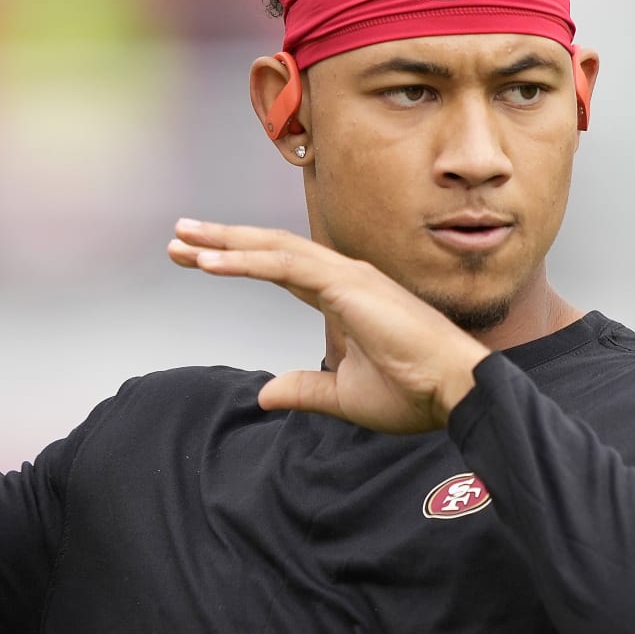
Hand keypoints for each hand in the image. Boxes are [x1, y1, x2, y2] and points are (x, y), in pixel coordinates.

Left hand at [168, 220, 490, 432]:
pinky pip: (284, 267)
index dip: (238, 261)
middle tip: (179, 237)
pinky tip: (210, 263)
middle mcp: (344, 276)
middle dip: (221, 242)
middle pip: (270, 250)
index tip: (197, 260)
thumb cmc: (415, 393)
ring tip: (183, 240)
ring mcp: (347, 276)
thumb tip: (266, 393)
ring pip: (273, 249)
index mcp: (345, 296)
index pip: (281, 270)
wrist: (456, 392)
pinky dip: (244, 261)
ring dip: (224, 243)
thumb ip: (305, 390)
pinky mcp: (347, 286)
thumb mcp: (345, 396)